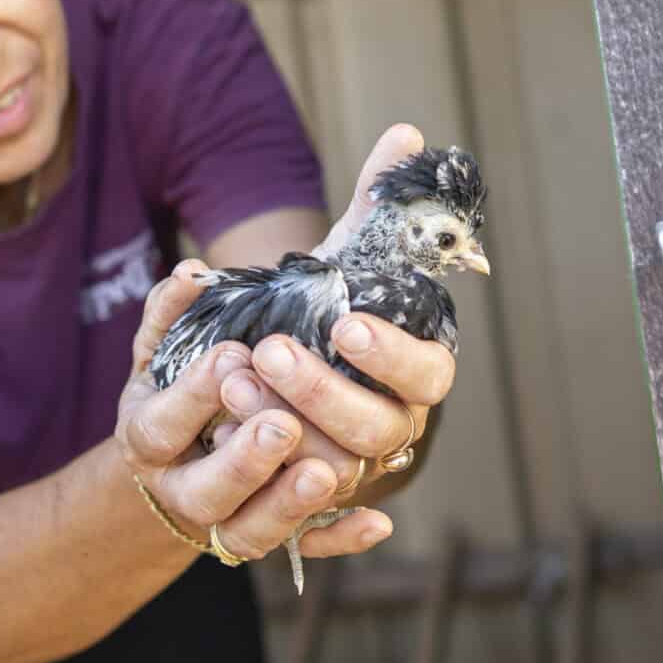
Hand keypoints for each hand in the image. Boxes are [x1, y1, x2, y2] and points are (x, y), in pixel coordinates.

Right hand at [115, 261, 392, 563]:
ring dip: (292, 501)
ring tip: (322, 471)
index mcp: (151, 442)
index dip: (192, 399)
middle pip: (209, 496)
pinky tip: (376, 521)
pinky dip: (341, 538)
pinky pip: (311, 548)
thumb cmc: (180, 384)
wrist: (185, 451)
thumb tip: (191, 275)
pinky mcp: (283, 531)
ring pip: (257, 531)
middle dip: (245, 463)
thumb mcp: (162, 350)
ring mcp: (235, 516)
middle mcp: (189, 490)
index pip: (159, 431)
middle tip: (279, 425)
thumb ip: (170, 313)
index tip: (232, 357)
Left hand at [214, 124, 456, 507]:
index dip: (392, 353)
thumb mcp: (335, 259)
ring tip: (234, 385)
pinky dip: (294, 508)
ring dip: (290, 434)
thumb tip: (408, 134)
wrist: (262, 379)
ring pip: (335, 473)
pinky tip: (250, 460)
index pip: (427, 373)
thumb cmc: (313, 314)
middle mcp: (390, 427)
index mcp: (412, 372)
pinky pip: (309, 528)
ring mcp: (348, 471)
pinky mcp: (304, 507)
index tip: (345, 321)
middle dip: (323, 392)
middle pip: (378, 430)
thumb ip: (374, 203)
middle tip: (269, 351)